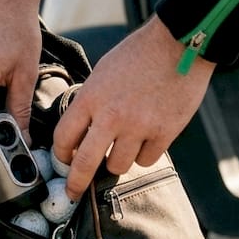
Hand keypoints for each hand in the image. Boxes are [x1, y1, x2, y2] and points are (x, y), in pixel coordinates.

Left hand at [54, 16, 214, 201]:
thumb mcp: (102, 73)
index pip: (63, 138)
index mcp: (91, 98)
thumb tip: (80, 131)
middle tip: (72, 193)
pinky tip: (146, 140)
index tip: (63, 161)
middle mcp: (111, 116)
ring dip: (117, 162)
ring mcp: (139, 126)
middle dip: (75, 183)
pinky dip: (145, 154)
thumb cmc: (139, 55)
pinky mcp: (164, 132)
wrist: (179, 44)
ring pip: (117, 166)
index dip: (60, 155)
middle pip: (84, 163)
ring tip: (122, 147)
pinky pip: (146, 160)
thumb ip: (90, 102)